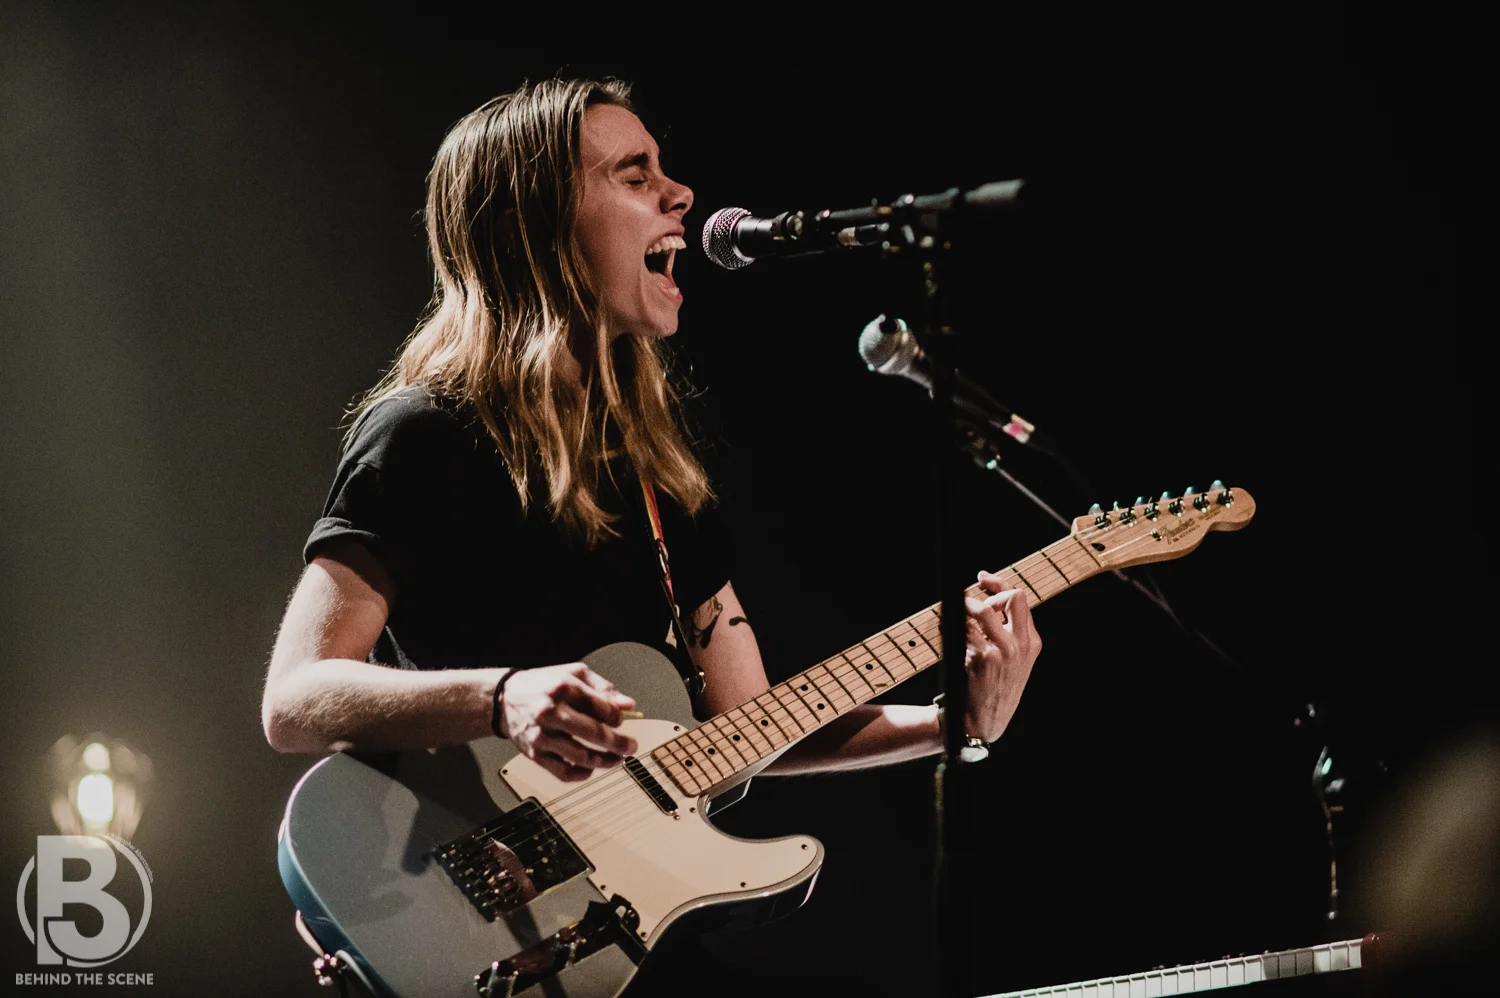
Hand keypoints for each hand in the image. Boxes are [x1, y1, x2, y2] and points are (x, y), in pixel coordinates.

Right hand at [499, 663, 638, 781]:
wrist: (504, 700)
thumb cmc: (543, 686)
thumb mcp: (573, 674)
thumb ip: (603, 689)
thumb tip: (627, 706)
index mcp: (562, 688)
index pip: (601, 707)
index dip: (617, 717)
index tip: (620, 721)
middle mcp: (550, 712)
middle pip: (594, 733)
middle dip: (619, 743)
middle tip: (631, 746)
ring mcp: (541, 736)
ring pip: (582, 757)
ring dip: (606, 761)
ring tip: (617, 759)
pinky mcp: (535, 754)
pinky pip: (563, 772)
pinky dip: (582, 774)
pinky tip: (592, 768)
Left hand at [963, 570, 1041, 743]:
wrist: (982, 723)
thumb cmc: (993, 690)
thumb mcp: (1014, 663)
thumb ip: (1008, 635)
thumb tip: (987, 601)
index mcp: (1032, 643)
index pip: (1020, 599)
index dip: (999, 584)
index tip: (982, 578)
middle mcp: (1021, 645)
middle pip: (1011, 597)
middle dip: (988, 591)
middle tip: (969, 598)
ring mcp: (1003, 651)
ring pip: (982, 610)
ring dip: (963, 606)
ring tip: (952, 616)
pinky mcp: (982, 658)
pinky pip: (963, 628)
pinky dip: (950, 624)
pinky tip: (945, 628)